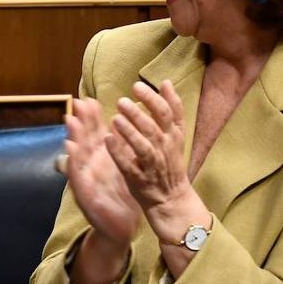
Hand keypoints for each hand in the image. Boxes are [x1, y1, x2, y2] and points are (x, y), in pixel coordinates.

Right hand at [63, 96, 140, 245]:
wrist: (120, 228)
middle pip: (85, 140)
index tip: (89, 100)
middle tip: (77, 103)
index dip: (91, 118)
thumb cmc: (121, 198)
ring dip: (74, 137)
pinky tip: (71, 150)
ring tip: (71, 120)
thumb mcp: (122, 169)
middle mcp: (91, 167)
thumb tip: (120, 124)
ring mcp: (86, 180)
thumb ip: (119, 148)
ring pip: (78, 155)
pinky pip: (78, 176)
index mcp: (102, 159)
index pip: (95, 135)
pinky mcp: (85, 195)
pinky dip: (73, 162)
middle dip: (80, 121)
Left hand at [106, 80, 207, 274]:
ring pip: (143, 147)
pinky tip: (108, 140)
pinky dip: (119, 152)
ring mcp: (152, 165)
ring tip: (116, 118)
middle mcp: (165, 149)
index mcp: (173, 137)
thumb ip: (171, 110)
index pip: (168, 113)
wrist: (172, 201)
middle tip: (122, 101)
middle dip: (138, 114)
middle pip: (154, 128)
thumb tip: (165, 82)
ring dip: (130, 132)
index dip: (153, 99)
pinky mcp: (139, 179)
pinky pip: (129, 165)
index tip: (137, 86)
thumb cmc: (170, 164)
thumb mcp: (175, 135)